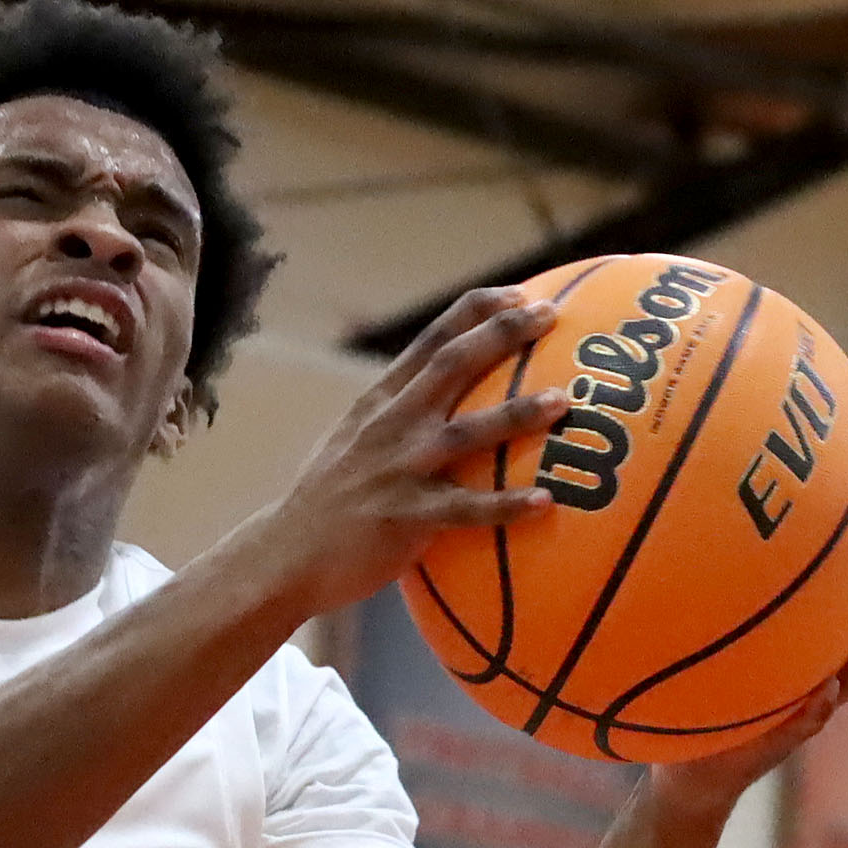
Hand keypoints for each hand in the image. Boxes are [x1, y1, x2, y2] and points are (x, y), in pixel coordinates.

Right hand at [245, 284, 571, 613]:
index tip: (518, 293)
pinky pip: (465, 510)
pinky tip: (545, 502)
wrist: (284, 554)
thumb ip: (398, 415)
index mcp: (380, 402)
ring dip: (516, 414)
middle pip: (452, 365)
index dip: (475, 312)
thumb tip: (450, 399)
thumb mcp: (355, 439)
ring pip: (466, 432)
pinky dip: (504, 505)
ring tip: (562, 402)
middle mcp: (391, 424)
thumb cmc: (330, 499)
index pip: (431, 341)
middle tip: (551, 314)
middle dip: (501, 335)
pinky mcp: (405, 517)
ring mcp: (398, 469)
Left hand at [644, 534, 847, 825]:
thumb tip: (706, 531)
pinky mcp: (780, 741)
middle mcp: (818, 673)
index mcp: (808, 646)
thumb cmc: (703, 696)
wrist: (690, 767)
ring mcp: (807, 708)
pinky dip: (818, 708)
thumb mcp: (710, 640)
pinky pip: (805, 723)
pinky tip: (827, 690)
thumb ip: (721, 601)